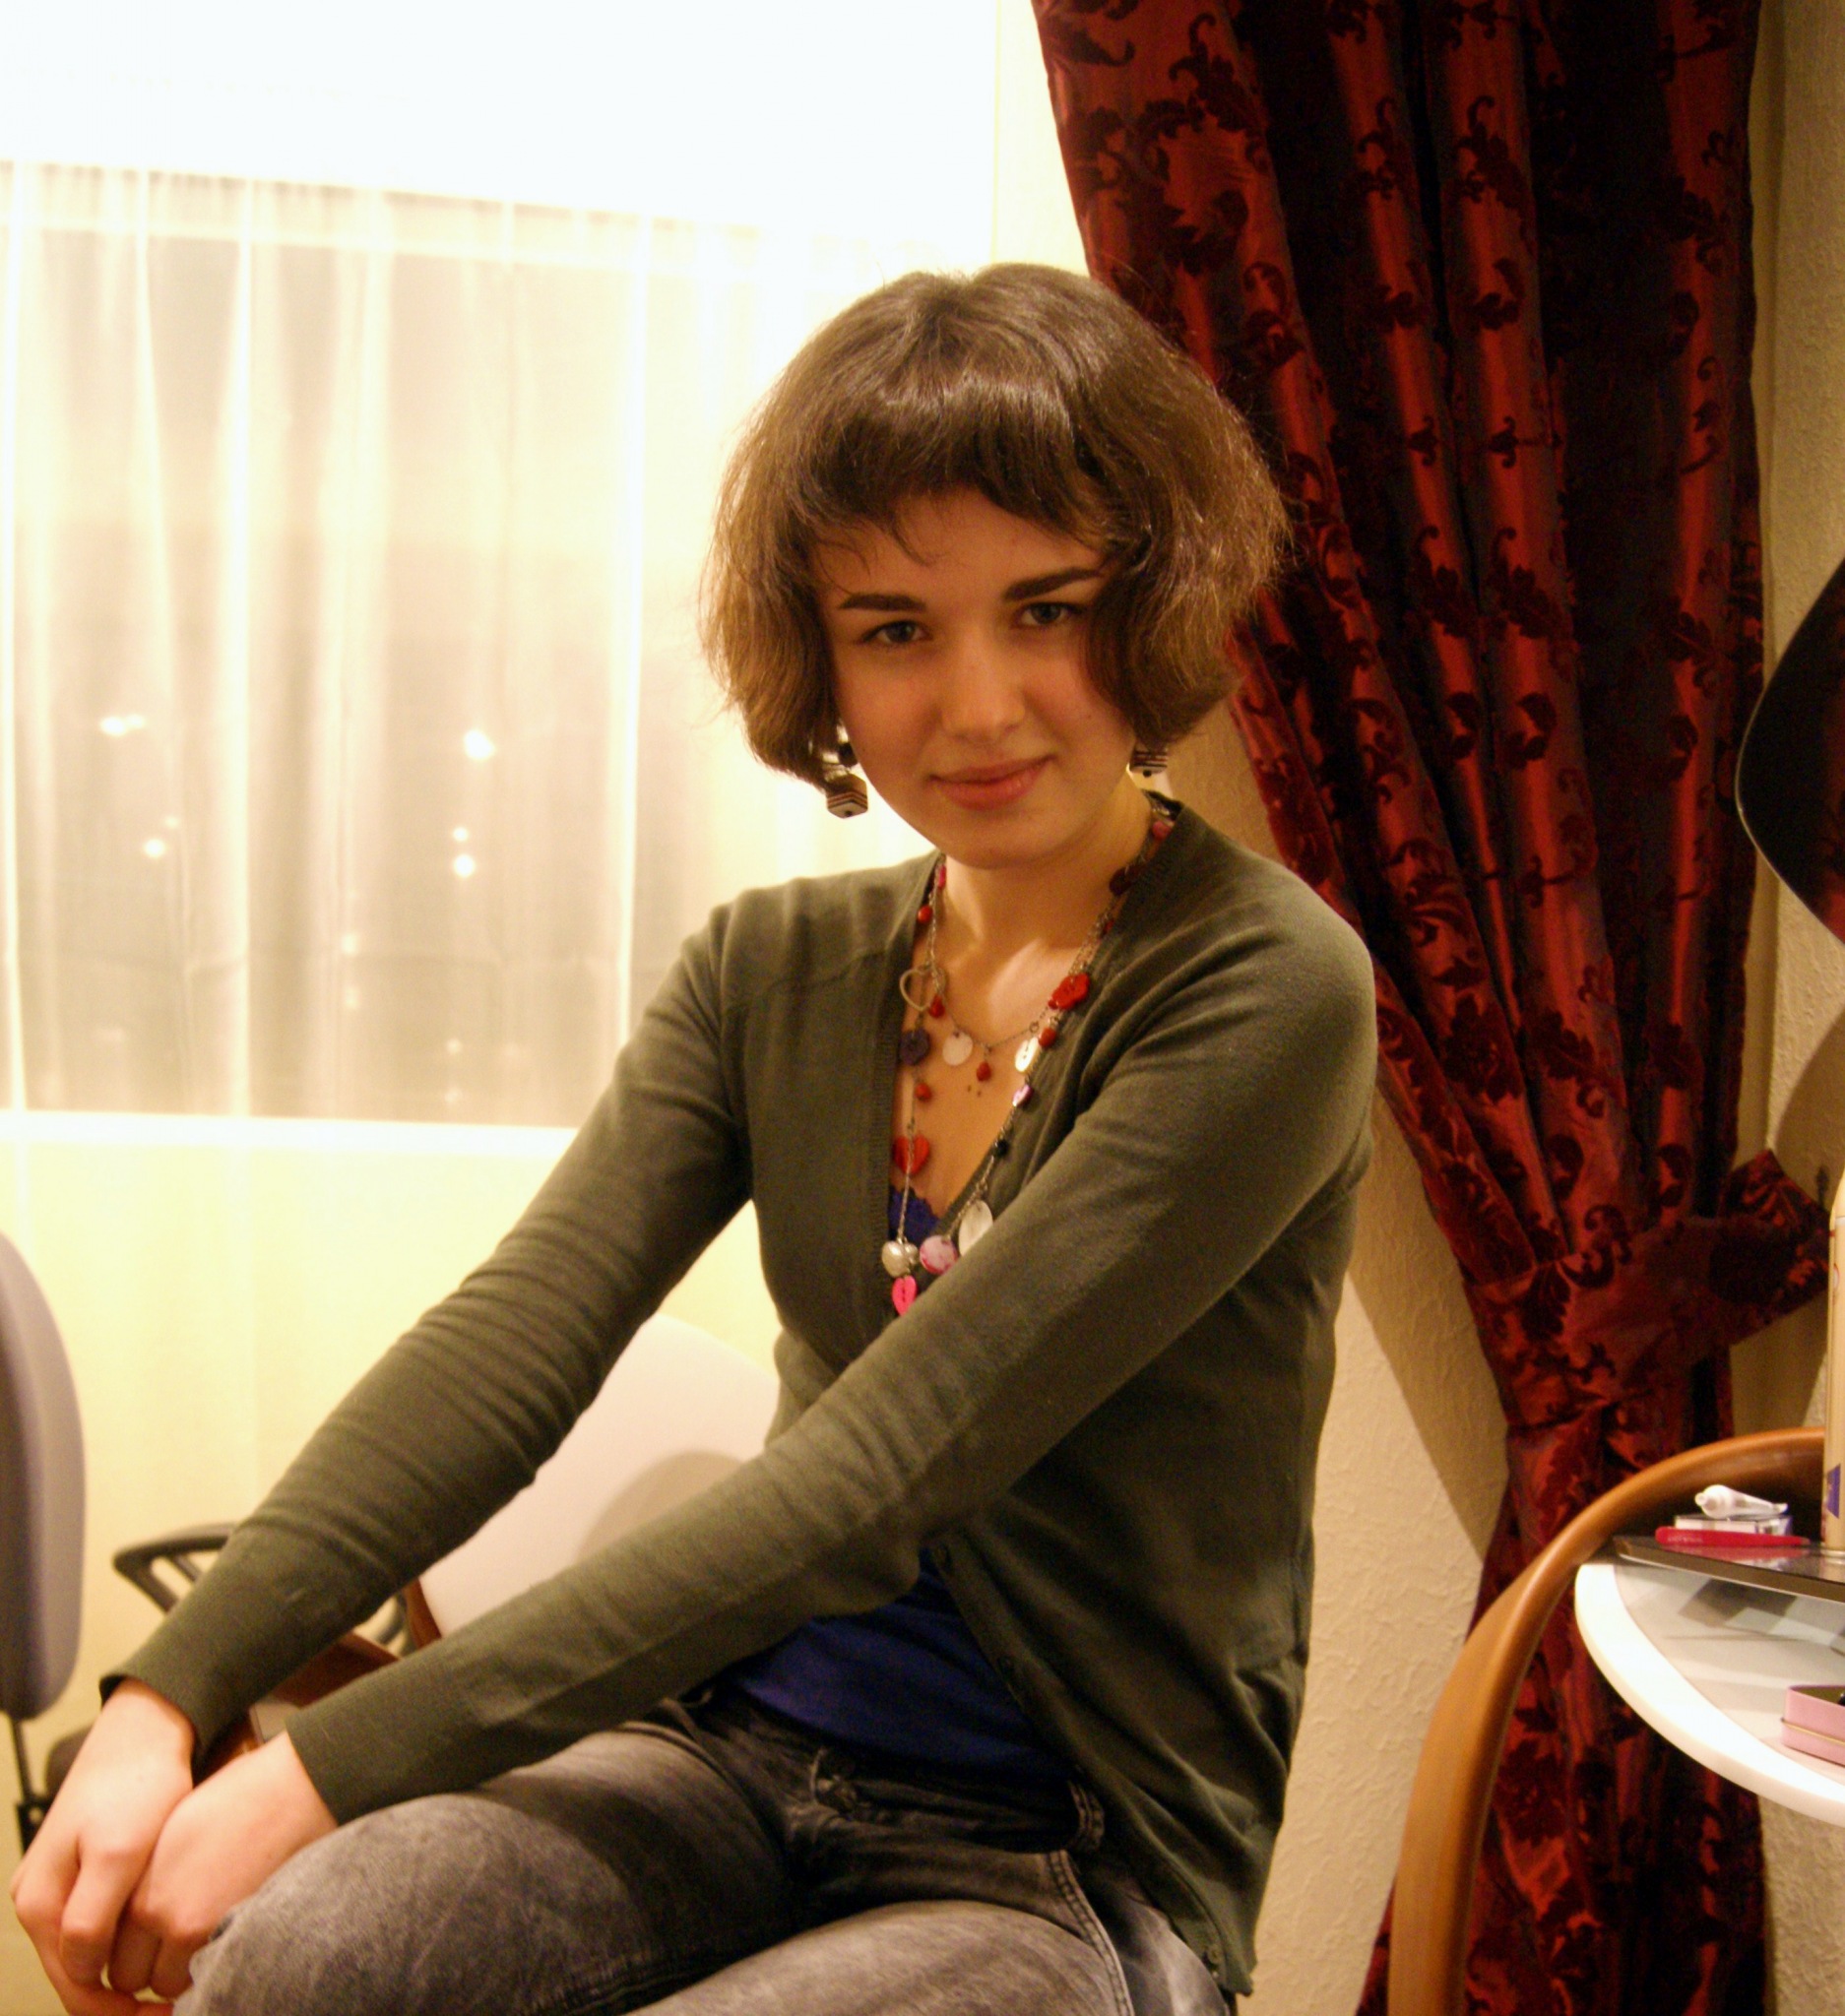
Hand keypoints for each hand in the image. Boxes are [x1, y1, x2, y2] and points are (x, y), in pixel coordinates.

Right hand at [9, 1680, 195, 2015]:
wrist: (143, 1733)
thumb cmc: (137, 1787)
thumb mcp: (119, 1854)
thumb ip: (92, 1917)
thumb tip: (81, 1969)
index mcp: (40, 1905)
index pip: (75, 1988)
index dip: (119, 2015)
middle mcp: (38, 1903)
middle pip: (77, 1977)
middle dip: (121, 2004)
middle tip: (173, 2012)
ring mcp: (55, 1888)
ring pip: (88, 1956)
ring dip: (125, 1979)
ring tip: (172, 1992)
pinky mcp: (81, 1872)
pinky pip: (98, 1928)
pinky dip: (126, 1948)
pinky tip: (162, 1950)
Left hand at [110, 1732, 336, 2002]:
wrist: (296, 1788)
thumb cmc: (241, 1798)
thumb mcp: (175, 1830)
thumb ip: (148, 1881)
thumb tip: (137, 1918)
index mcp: (138, 1884)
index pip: (109, 1947)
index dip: (130, 1945)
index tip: (148, 1936)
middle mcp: (157, 1912)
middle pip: (130, 1975)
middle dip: (149, 1965)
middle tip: (175, 1943)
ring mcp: (193, 1928)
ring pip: (166, 1984)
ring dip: (179, 1971)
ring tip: (203, 1938)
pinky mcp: (232, 1936)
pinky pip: (205, 1976)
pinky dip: (210, 1967)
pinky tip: (225, 1936)